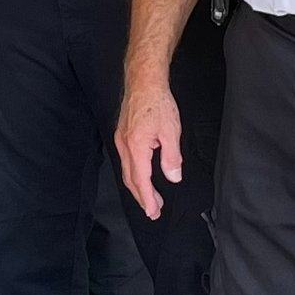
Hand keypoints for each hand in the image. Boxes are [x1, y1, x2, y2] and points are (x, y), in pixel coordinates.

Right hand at [116, 73, 184, 219]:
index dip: (148, 199)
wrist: (143, 83)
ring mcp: (121, 140)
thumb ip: (171, 157)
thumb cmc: (157, 103)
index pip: (141, 180)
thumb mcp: (171, 131)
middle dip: (142, 198)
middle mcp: (125, 146)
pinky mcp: (123, 135)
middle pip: (131, 179)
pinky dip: (134, 174)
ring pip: (127, 171)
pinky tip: (142, 176)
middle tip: (153, 211)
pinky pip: (126, 161)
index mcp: (136, 147)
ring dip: (138, 187)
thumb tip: (172, 177)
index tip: (153, 212)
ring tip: (150, 198)